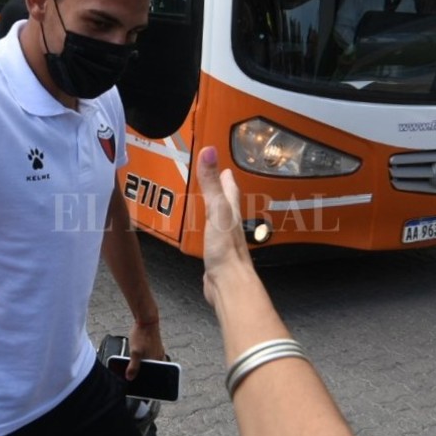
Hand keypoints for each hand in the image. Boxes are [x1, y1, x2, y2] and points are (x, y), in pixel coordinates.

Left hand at [126, 318, 165, 376]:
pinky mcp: (155, 344)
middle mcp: (160, 356)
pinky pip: (150, 353)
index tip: (138, 379)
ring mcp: (158, 349)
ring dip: (143, 362)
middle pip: (152, 368)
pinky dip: (144, 356)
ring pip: (150, 360)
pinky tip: (138, 352)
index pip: (153, 374)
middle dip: (143, 370)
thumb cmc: (142, 334)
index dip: (146, 378)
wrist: (146, 319)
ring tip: (135, 361)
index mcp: (157, 360)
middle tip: (134, 371)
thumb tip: (130, 377)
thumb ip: (133, 366)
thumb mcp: (135, 352)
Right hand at [194, 145, 254, 307]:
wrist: (229, 284)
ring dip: (216, 210)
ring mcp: (224, 241)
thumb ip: (211, 183)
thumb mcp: (216, 210)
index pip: (230, 189)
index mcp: (231, 212)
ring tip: (209, 204)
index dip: (227, 178)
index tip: (225, 167)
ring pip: (221, 221)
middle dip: (223, 192)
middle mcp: (230, 226)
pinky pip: (211, 238)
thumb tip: (209, 151)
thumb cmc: (226, 250)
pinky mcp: (216, 256)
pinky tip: (204, 234)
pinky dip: (208, 231)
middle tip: (218, 181)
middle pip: (228, 204)